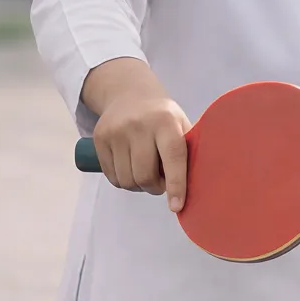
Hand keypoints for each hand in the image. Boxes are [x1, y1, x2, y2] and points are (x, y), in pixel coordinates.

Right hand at [84, 58, 191, 210]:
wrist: (128, 94)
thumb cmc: (163, 116)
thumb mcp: (180, 123)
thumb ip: (187, 149)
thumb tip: (199, 183)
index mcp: (166, 121)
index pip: (173, 157)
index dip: (177, 184)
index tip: (177, 206)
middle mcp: (139, 125)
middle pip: (145, 175)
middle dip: (156, 187)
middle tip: (162, 182)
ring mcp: (116, 132)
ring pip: (127, 180)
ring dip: (139, 186)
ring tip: (147, 173)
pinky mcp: (99, 139)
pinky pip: (112, 176)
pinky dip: (124, 181)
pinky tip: (131, 169)